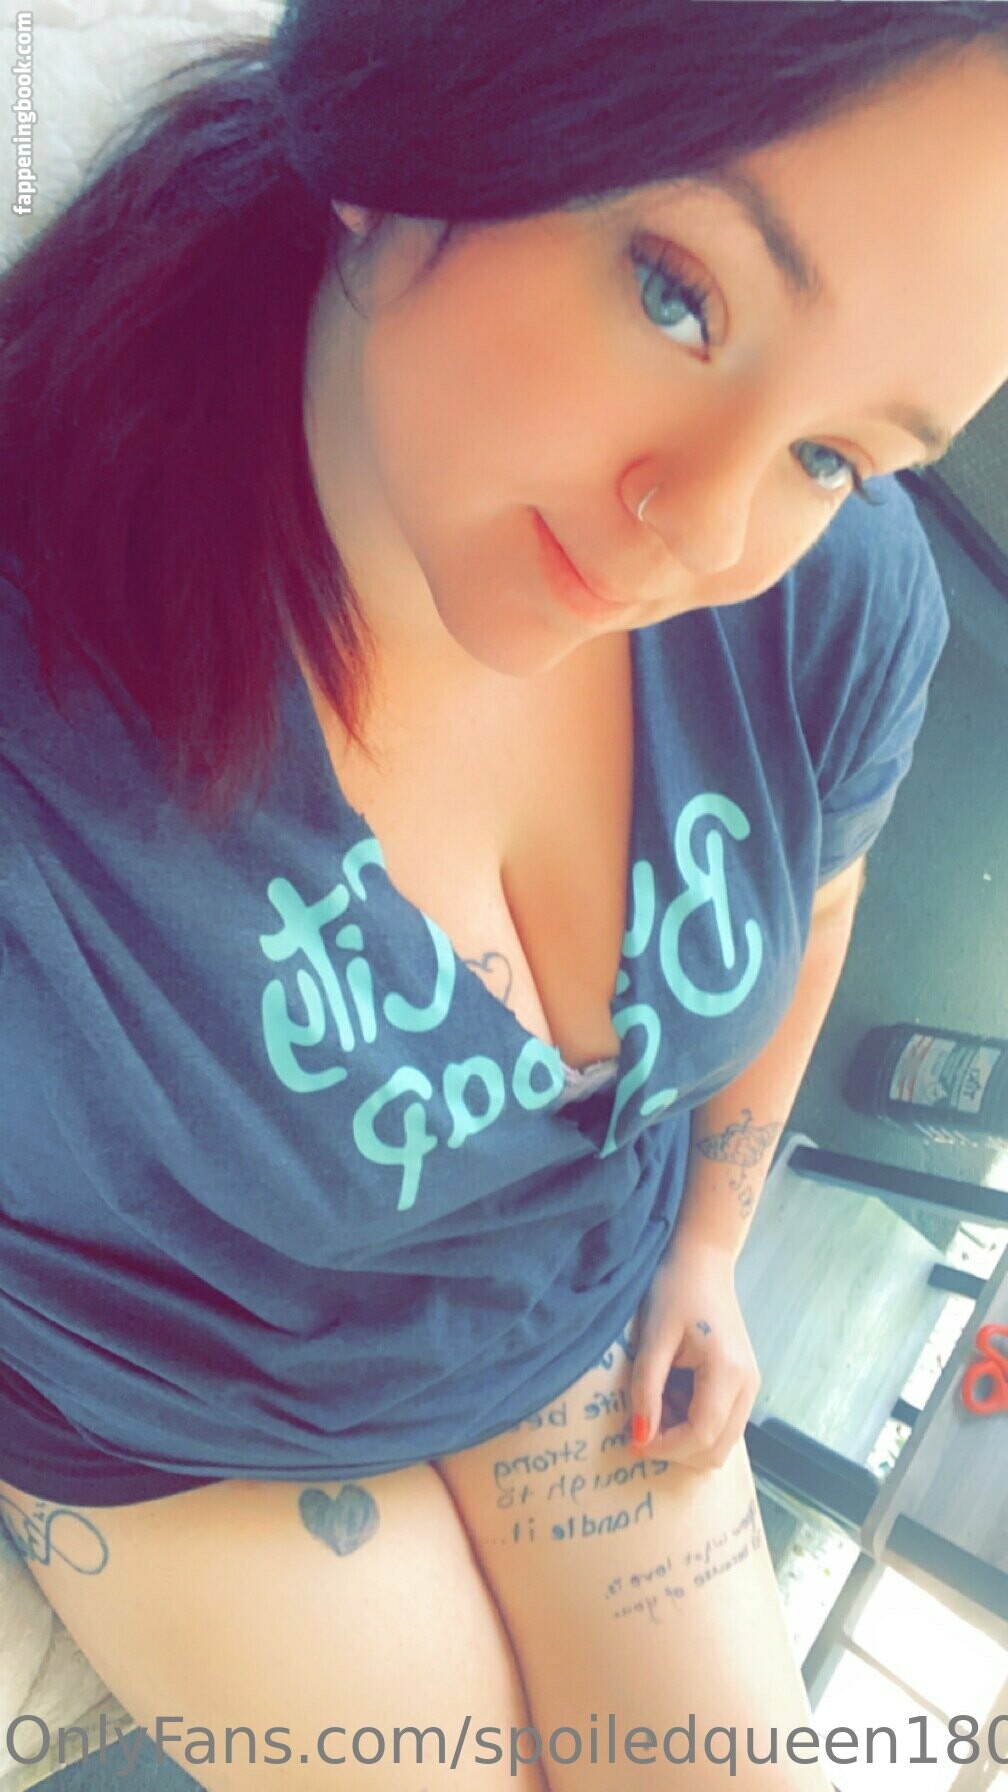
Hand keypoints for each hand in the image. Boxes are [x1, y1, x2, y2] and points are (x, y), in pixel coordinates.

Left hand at [628, 1233, 760, 1471]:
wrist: (703, 1262)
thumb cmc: (675, 1291)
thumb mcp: (653, 1338)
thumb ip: (647, 1389)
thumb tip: (640, 1438)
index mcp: (728, 1373)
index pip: (701, 1436)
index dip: (664, 1447)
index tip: (632, 1439)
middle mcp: (748, 1386)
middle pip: (716, 1450)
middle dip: (676, 1448)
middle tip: (645, 1421)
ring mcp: (750, 1386)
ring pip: (721, 1442)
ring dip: (685, 1436)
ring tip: (660, 1400)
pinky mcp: (744, 1383)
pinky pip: (722, 1423)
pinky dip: (695, 1422)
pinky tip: (674, 1393)